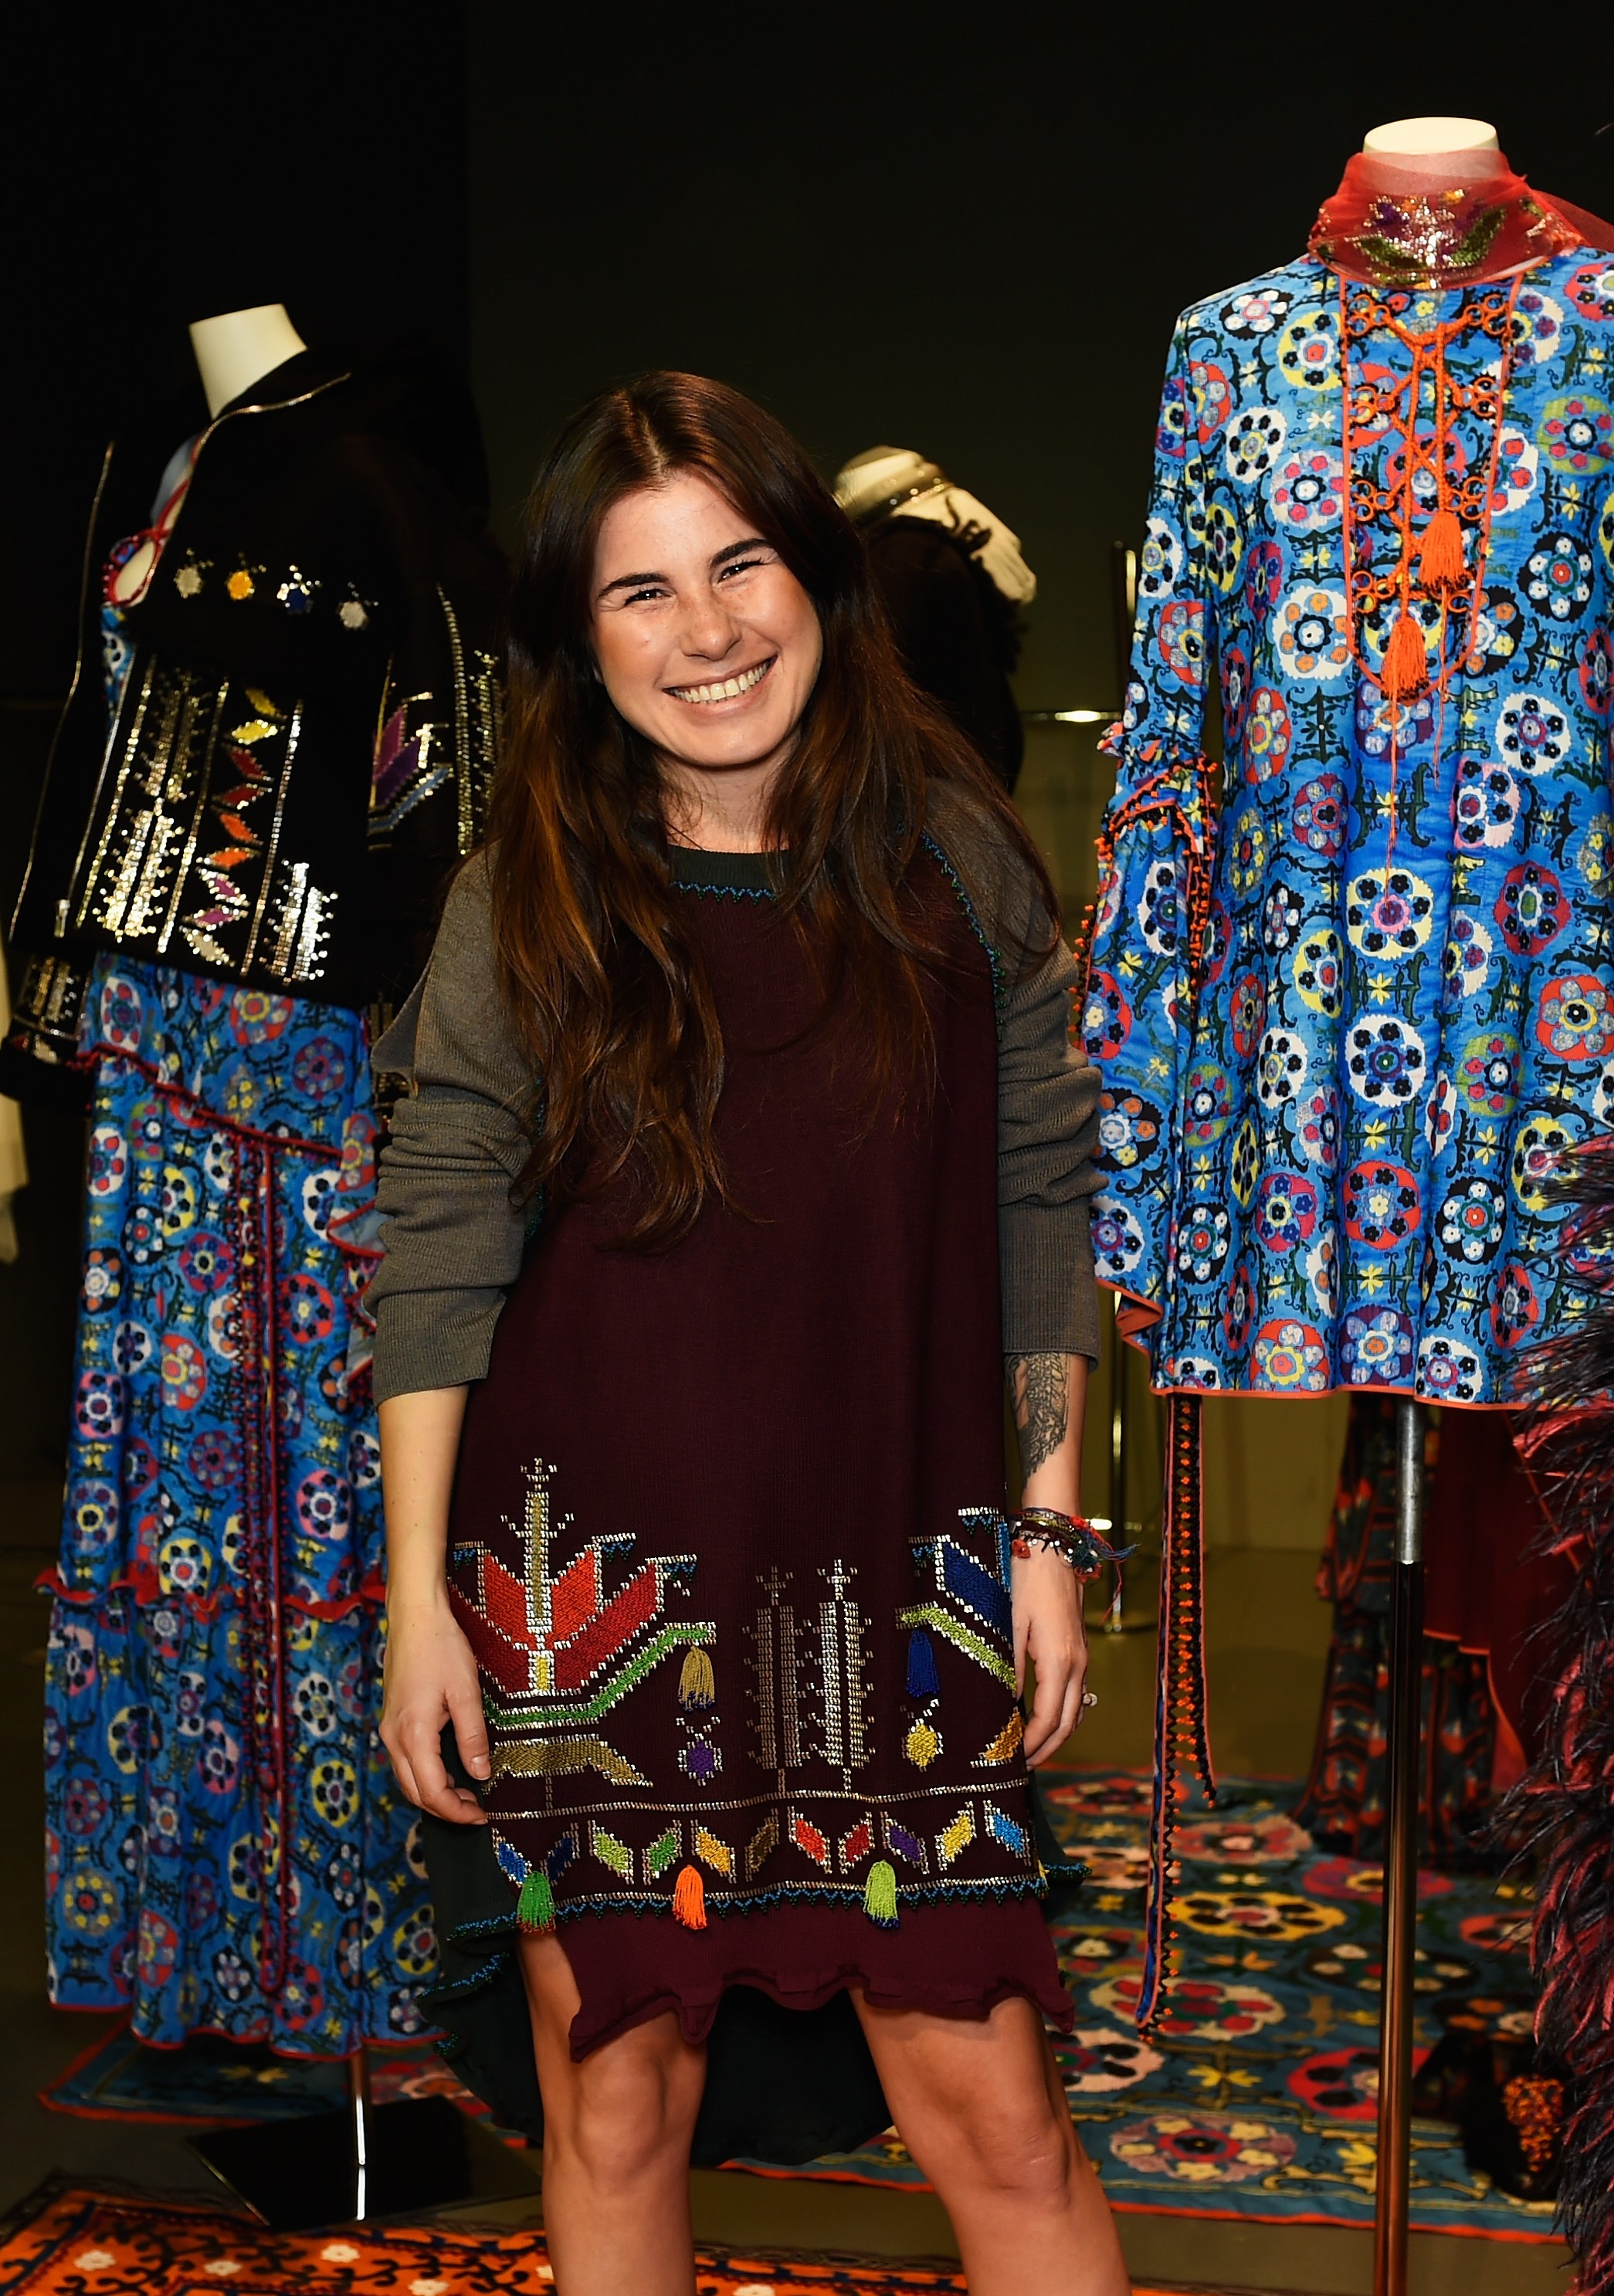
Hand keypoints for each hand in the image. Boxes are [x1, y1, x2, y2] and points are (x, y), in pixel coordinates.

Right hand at [380, 1594, 491, 1823]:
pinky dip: (425, 1774)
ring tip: (467, 1792)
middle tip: (477, 1809)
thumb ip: (473, 1737)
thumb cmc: (441, 1647)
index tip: (482, 1815)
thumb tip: (480, 1773)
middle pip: (415, 1792)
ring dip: (435, 1793)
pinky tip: (449, 1768)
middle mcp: (394, 1737)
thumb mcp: (466, 1692)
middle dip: (445, 1808)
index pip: (432, 1792)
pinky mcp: (392, 1719)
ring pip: (408, 1778)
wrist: (414, 1615)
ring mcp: (389, 1729)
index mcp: (413, 1734)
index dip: (457, 1811)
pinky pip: (405, 1760)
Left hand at [1011, 1545, 1090, 1768]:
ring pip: (1076, 1711)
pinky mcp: (1079, 1649)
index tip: (1010, 1760)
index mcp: (1059, 1662)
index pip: (1048, 1719)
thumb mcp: (1010, 1624)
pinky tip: (1042, 1718)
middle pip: (1068, 1723)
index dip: (1031, 1744)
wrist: (1053, 1546)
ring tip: (1029, 1750)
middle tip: (1019, 1767)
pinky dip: (1062, 1715)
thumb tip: (1002, 1706)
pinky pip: (1076, 1694)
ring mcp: (1082, 1657)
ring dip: (1056, 1735)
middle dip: (1046, 1749)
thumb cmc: (1027, 1580)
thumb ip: (1008, 1667)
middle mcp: (1078, 1665)